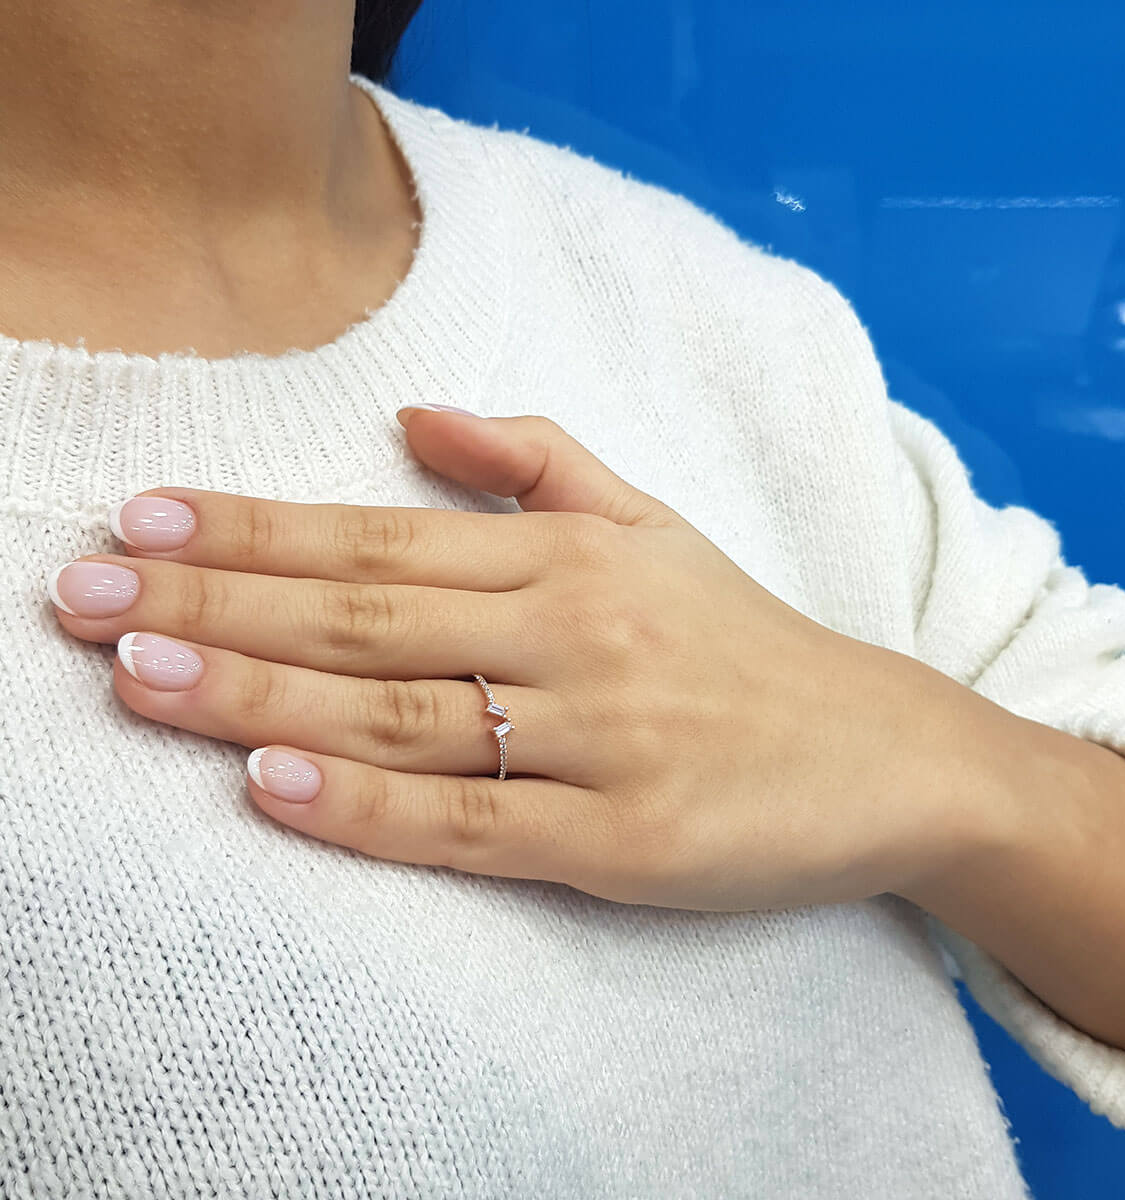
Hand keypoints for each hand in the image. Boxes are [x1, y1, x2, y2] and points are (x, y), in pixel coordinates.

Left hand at [48, 406, 988, 911]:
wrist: (885, 750)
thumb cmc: (747, 644)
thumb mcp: (655, 526)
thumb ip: (540, 463)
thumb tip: (421, 416)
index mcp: (571, 558)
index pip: (380, 536)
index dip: (254, 527)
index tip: (142, 518)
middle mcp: (576, 635)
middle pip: (366, 616)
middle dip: (214, 602)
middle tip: (81, 595)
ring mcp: (600, 740)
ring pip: (400, 714)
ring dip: (259, 693)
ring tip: (136, 673)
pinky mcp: (625, 841)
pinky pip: (474, 821)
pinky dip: (369, 806)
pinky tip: (272, 784)